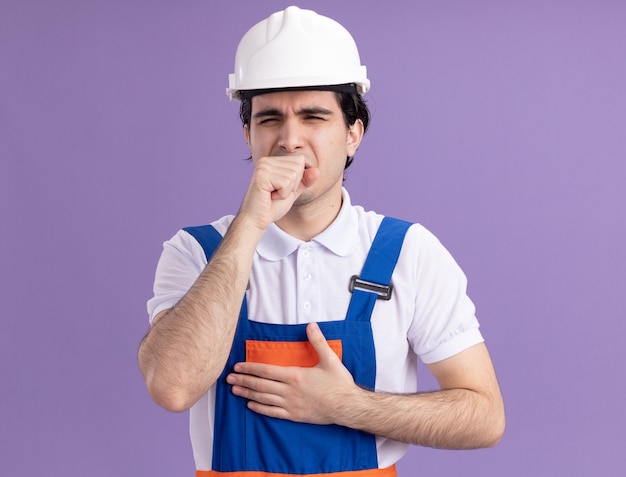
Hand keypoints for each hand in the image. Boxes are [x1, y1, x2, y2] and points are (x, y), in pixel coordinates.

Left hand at [227, 322, 356, 424]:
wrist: (347, 407)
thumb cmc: (339, 383)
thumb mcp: (330, 359)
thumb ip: (318, 342)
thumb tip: (311, 325)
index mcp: (295, 376)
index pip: (266, 371)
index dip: (250, 368)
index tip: (237, 366)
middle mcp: (289, 391)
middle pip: (260, 385)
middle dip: (243, 380)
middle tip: (228, 378)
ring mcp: (291, 405)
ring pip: (263, 399)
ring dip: (247, 393)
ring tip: (234, 390)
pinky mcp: (294, 416)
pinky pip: (273, 412)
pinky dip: (260, 408)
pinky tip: (251, 405)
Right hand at [238, 155, 318, 230]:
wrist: (256, 220)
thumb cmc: (272, 207)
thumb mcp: (292, 191)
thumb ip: (304, 180)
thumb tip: (317, 170)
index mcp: (273, 161)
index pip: (300, 161)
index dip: (296, 179)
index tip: (281, 188)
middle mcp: (266, 160)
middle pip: (298, 167)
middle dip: (292, 185)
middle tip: (276, 193)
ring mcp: (263, 167)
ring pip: (293, 175)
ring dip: (286, 191)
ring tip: (272, 195)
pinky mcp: (261, 176)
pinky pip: (285, 183)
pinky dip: (282, 195)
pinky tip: (269, 197)